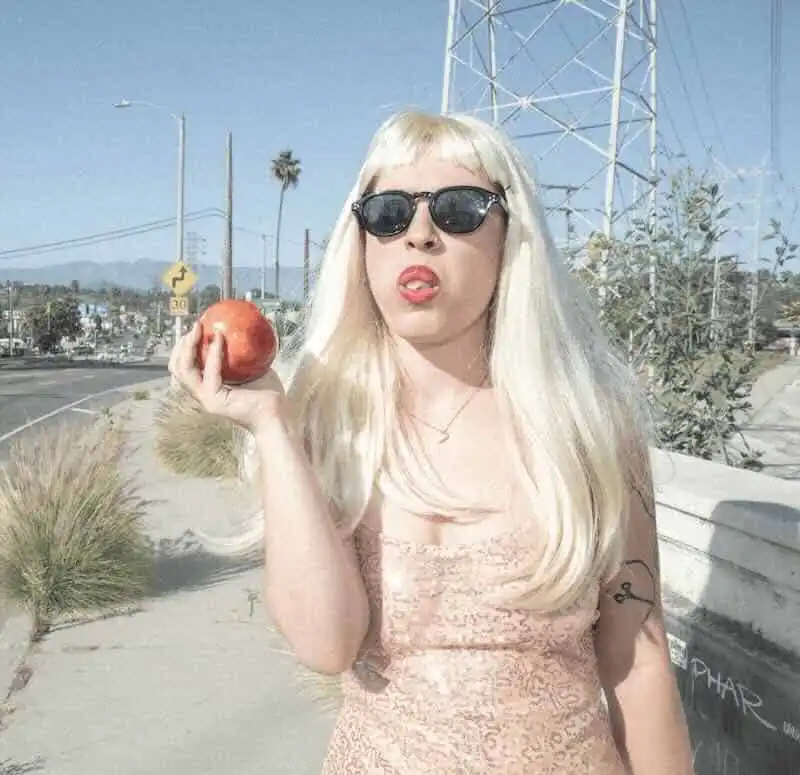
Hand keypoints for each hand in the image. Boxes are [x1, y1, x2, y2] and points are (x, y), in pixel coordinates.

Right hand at [168, 321, 285, 430]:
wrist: (277, 417)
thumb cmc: (269, 395)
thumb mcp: (254, 367)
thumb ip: (245, 352)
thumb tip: (247, 326)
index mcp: (208, 388)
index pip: (185, 367)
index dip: (184, 348)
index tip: (195, 328)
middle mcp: (202, 394)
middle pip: (178, 368)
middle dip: (181, 345)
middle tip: (195, 326)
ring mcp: (206, 399)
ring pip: (184, 371)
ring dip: (189, 346)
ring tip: (199, 328)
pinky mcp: (215, 400)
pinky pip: (209, 373)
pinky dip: (212, 354)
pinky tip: (218, 338)